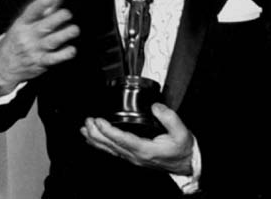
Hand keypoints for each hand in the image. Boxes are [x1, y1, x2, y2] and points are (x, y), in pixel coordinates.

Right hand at [0, 0, 78, 94]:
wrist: (4, 65)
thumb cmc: (19, 38)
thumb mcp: (26, 21)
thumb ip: (44, 6)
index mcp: (23, 23)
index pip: (31, 12)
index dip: (40, 5)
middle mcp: (29, 36)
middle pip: (44, 26)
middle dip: (58, 18)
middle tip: (67, 14)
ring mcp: (35, 49)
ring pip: (52, 41)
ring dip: (65, 34)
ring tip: (74, 29)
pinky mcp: (42, 62)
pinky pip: (54, 58)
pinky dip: (65, 54)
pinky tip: (71, 49)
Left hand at [81, 103, 195, 174]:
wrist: (185, 163)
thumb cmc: (182, 149)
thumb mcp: (181, 131)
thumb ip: (169, 117)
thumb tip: (155, 106)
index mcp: (145, 149)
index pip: (122, 140)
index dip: (108, 130)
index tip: (98, 121)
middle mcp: (136, 156)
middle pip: (111, 145)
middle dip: (96, 133)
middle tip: (88, 121)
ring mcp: (133, 158)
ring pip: (109, 150)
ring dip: (96, 140)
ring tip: (85, 130)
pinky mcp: (133, 157)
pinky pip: (113, 152)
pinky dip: (102, 146)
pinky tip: (96, 141)